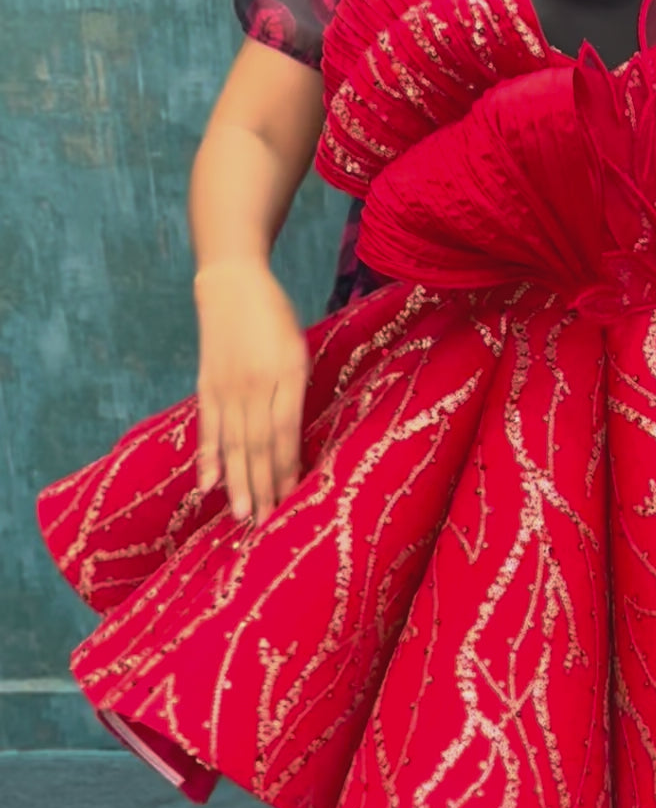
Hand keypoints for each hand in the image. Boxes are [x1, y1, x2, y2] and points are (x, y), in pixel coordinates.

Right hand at [194, 259, 309, 524]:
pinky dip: (208, 456)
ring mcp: (227, 385)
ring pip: (234, 442)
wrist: (232, 283)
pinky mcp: (206, 384)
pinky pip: (208, 427)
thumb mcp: (298, 350)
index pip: (286, 431)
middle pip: (259, 444)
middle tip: (267, 525)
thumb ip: (296, 393)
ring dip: (238, 482)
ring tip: (242, 516)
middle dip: (264, 487)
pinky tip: (209, 483)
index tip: (292, 501)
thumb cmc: (275, 320)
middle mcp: (255, 383)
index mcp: (287, 373)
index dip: (288, 468)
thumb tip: (293, 442)